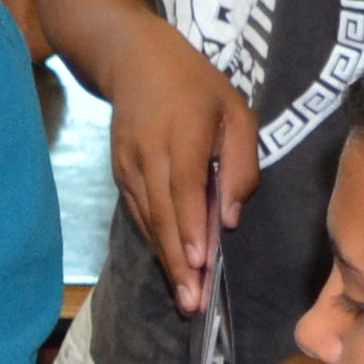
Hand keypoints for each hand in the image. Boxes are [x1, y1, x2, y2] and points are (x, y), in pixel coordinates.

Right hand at [106, 31, 262, 313]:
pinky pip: (140, 214)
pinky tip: (172, 268)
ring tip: (185, 298)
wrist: (132, 61)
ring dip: (167, 261)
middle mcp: (150, 153)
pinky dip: (156, 242)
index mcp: (184, 133)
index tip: (201, 261)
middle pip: (163, 214)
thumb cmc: (197, 86)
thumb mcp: (236, 111)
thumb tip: (231, 216)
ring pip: (149, 220)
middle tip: (193, 302)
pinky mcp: (121, 174)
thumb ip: (242, 163)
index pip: (184, 186)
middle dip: (179, 261)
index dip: (192, 225)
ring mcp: (130, 165)